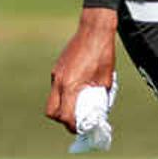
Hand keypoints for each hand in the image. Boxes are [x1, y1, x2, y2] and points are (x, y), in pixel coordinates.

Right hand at [47, 9, 119, 133]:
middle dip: (62, 120)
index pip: (65, 115)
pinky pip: (56, 87)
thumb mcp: (106, 80)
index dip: (73, 126)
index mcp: (71, 86)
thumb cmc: (103, 54)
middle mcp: (59, 81)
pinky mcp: (57, 67)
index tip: (81, 129)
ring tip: (78, 106)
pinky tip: (77, 90)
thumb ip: (101, 98)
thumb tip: (100, 112)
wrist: (94, 29)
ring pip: (52, 99)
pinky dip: (63, 94)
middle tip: (76, 121)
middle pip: (51, 111)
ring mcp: (56, 73)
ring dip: (62, 106)